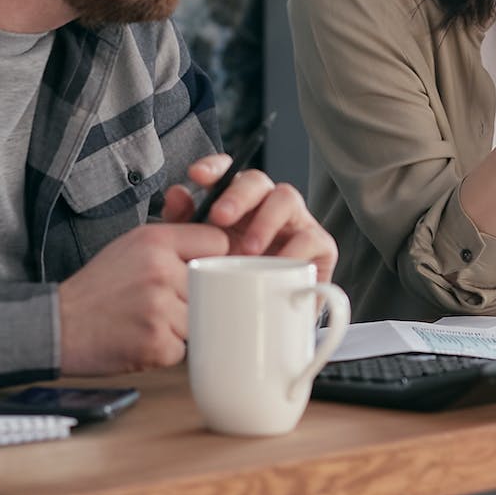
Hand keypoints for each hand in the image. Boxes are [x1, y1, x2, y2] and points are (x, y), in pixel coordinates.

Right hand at [57, 223, 227, 374]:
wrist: (58, 325)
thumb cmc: (96, 287)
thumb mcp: (131, 246)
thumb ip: (173, 243)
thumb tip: (218, 243)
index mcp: (156, 240)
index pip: (217, 243)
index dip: (211, 260)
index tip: (199, 271)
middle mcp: (160, 270)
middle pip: (210, 287)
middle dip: (191, 299)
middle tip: (159, 303)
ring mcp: (160, 308)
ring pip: (199, 320)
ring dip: (179, 327)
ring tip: (147, 321)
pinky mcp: (157, 343)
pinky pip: (183, 349)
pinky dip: (166, 349)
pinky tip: (140, 338)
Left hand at [164, 157, 338, 280]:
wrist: (263, 327)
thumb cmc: (231, 285)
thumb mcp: (198, 257)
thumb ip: (184, 226)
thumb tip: (175, 194)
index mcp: (237, 204)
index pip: (228, 173)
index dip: (214, 168)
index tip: (196, 176)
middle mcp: (267, 207)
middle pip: (257, 181)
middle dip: (237, 195)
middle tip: (219, 218)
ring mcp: (295, 224)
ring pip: (287, 197)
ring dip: (265, 220)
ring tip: (248, 249)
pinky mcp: (319, 247)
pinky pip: (312, 237)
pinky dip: (295, 250)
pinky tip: (279, 265)